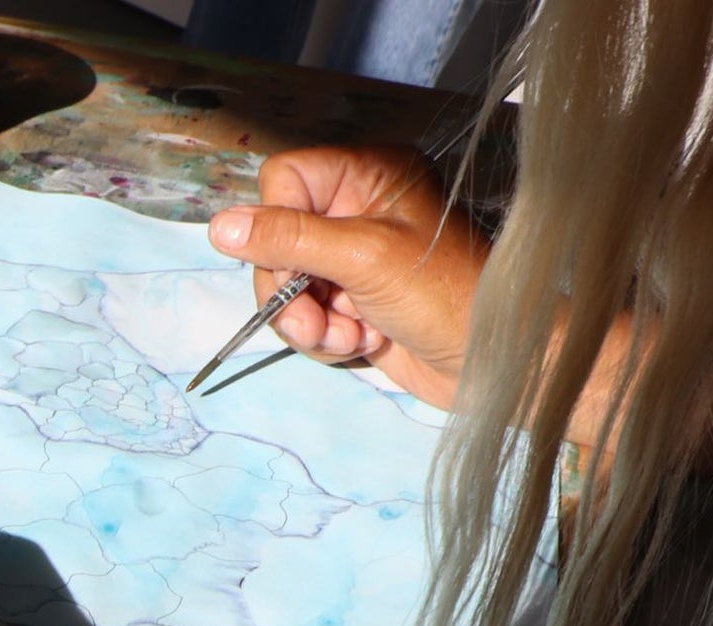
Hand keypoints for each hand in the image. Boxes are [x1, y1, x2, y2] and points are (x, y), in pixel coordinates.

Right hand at [207, 145, 489, 408]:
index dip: (276, 227)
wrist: (492, 364)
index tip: (293, 265)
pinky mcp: (354, 304)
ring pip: (288, 287)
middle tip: (317, 321)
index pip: (284, 182)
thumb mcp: (362, 258)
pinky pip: (308, 319)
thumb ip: (289, 239)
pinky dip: (325, 338)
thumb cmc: (445, 297)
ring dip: (308, 322)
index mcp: (368, 175)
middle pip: (276, 241)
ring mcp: (354, 261)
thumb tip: (220, 226)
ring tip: (348, 336)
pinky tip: (362, 343)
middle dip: (290, 290)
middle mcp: (358, 211)